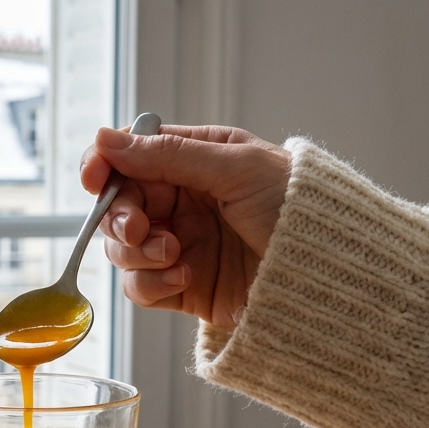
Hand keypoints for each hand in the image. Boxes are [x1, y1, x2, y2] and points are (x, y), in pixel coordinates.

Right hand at [79, 125, 290, 329]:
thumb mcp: (235, 167)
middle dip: (120, 217)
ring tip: (174, 255)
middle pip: (120, 206)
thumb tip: (105, 139)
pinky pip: (140, 287)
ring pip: (122, 248)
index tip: (94, 180)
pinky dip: (151, 284)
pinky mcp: (185, 289)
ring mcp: (183, 246)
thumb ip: (167, 154)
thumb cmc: (300, 208)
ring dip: (137, 252)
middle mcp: (185, 202)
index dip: (105, 167)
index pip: (132, 157)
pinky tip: (183, 278)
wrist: (333, 276)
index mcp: (198, 160)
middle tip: (138, 229)